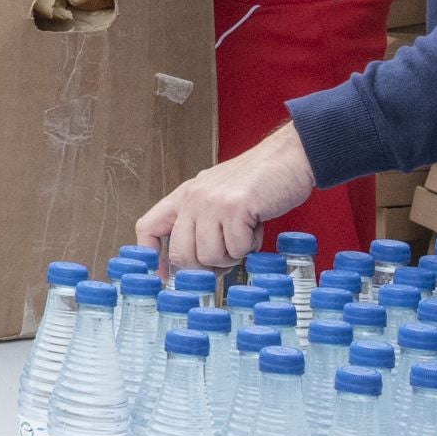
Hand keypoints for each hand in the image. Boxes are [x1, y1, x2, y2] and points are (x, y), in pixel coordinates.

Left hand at [137, 124, 317, 270]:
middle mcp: (192, 198)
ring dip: (232, 255)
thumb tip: (199, 270)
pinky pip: (236, 249)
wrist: (288, 157)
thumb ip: (202, 227)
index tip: (164, 277)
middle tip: (227, 256)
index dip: (151, 256)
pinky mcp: (235, 208)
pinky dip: (250, 246)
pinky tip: (256, 226)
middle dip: (205, 267)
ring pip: (209, 256)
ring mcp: (212, 203)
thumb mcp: (218, 199)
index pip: (147, 227)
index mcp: (183, 196)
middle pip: (180, 254)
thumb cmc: (257, 182)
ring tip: (244, 234)